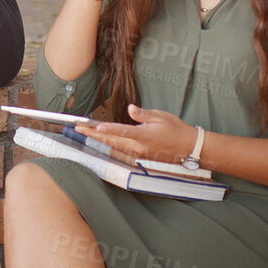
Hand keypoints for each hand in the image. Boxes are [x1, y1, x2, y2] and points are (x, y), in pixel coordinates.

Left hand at [79, 105, 196, 164]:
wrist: (189, 148)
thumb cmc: (176, 130)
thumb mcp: (161, 116)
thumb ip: (143, 114)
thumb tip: (130, 109)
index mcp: (144, 136)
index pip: (122, 132)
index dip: (107, 129)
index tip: (94, 126)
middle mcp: (139, 147)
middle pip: (112, 141)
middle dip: (94, 134)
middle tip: (79, 128)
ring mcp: (139, 155)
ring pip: (114, 147)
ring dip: (100, 140)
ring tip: (85, 133)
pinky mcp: (141, 158)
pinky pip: (122, 152)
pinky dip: (110, 145)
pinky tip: (102, 141)